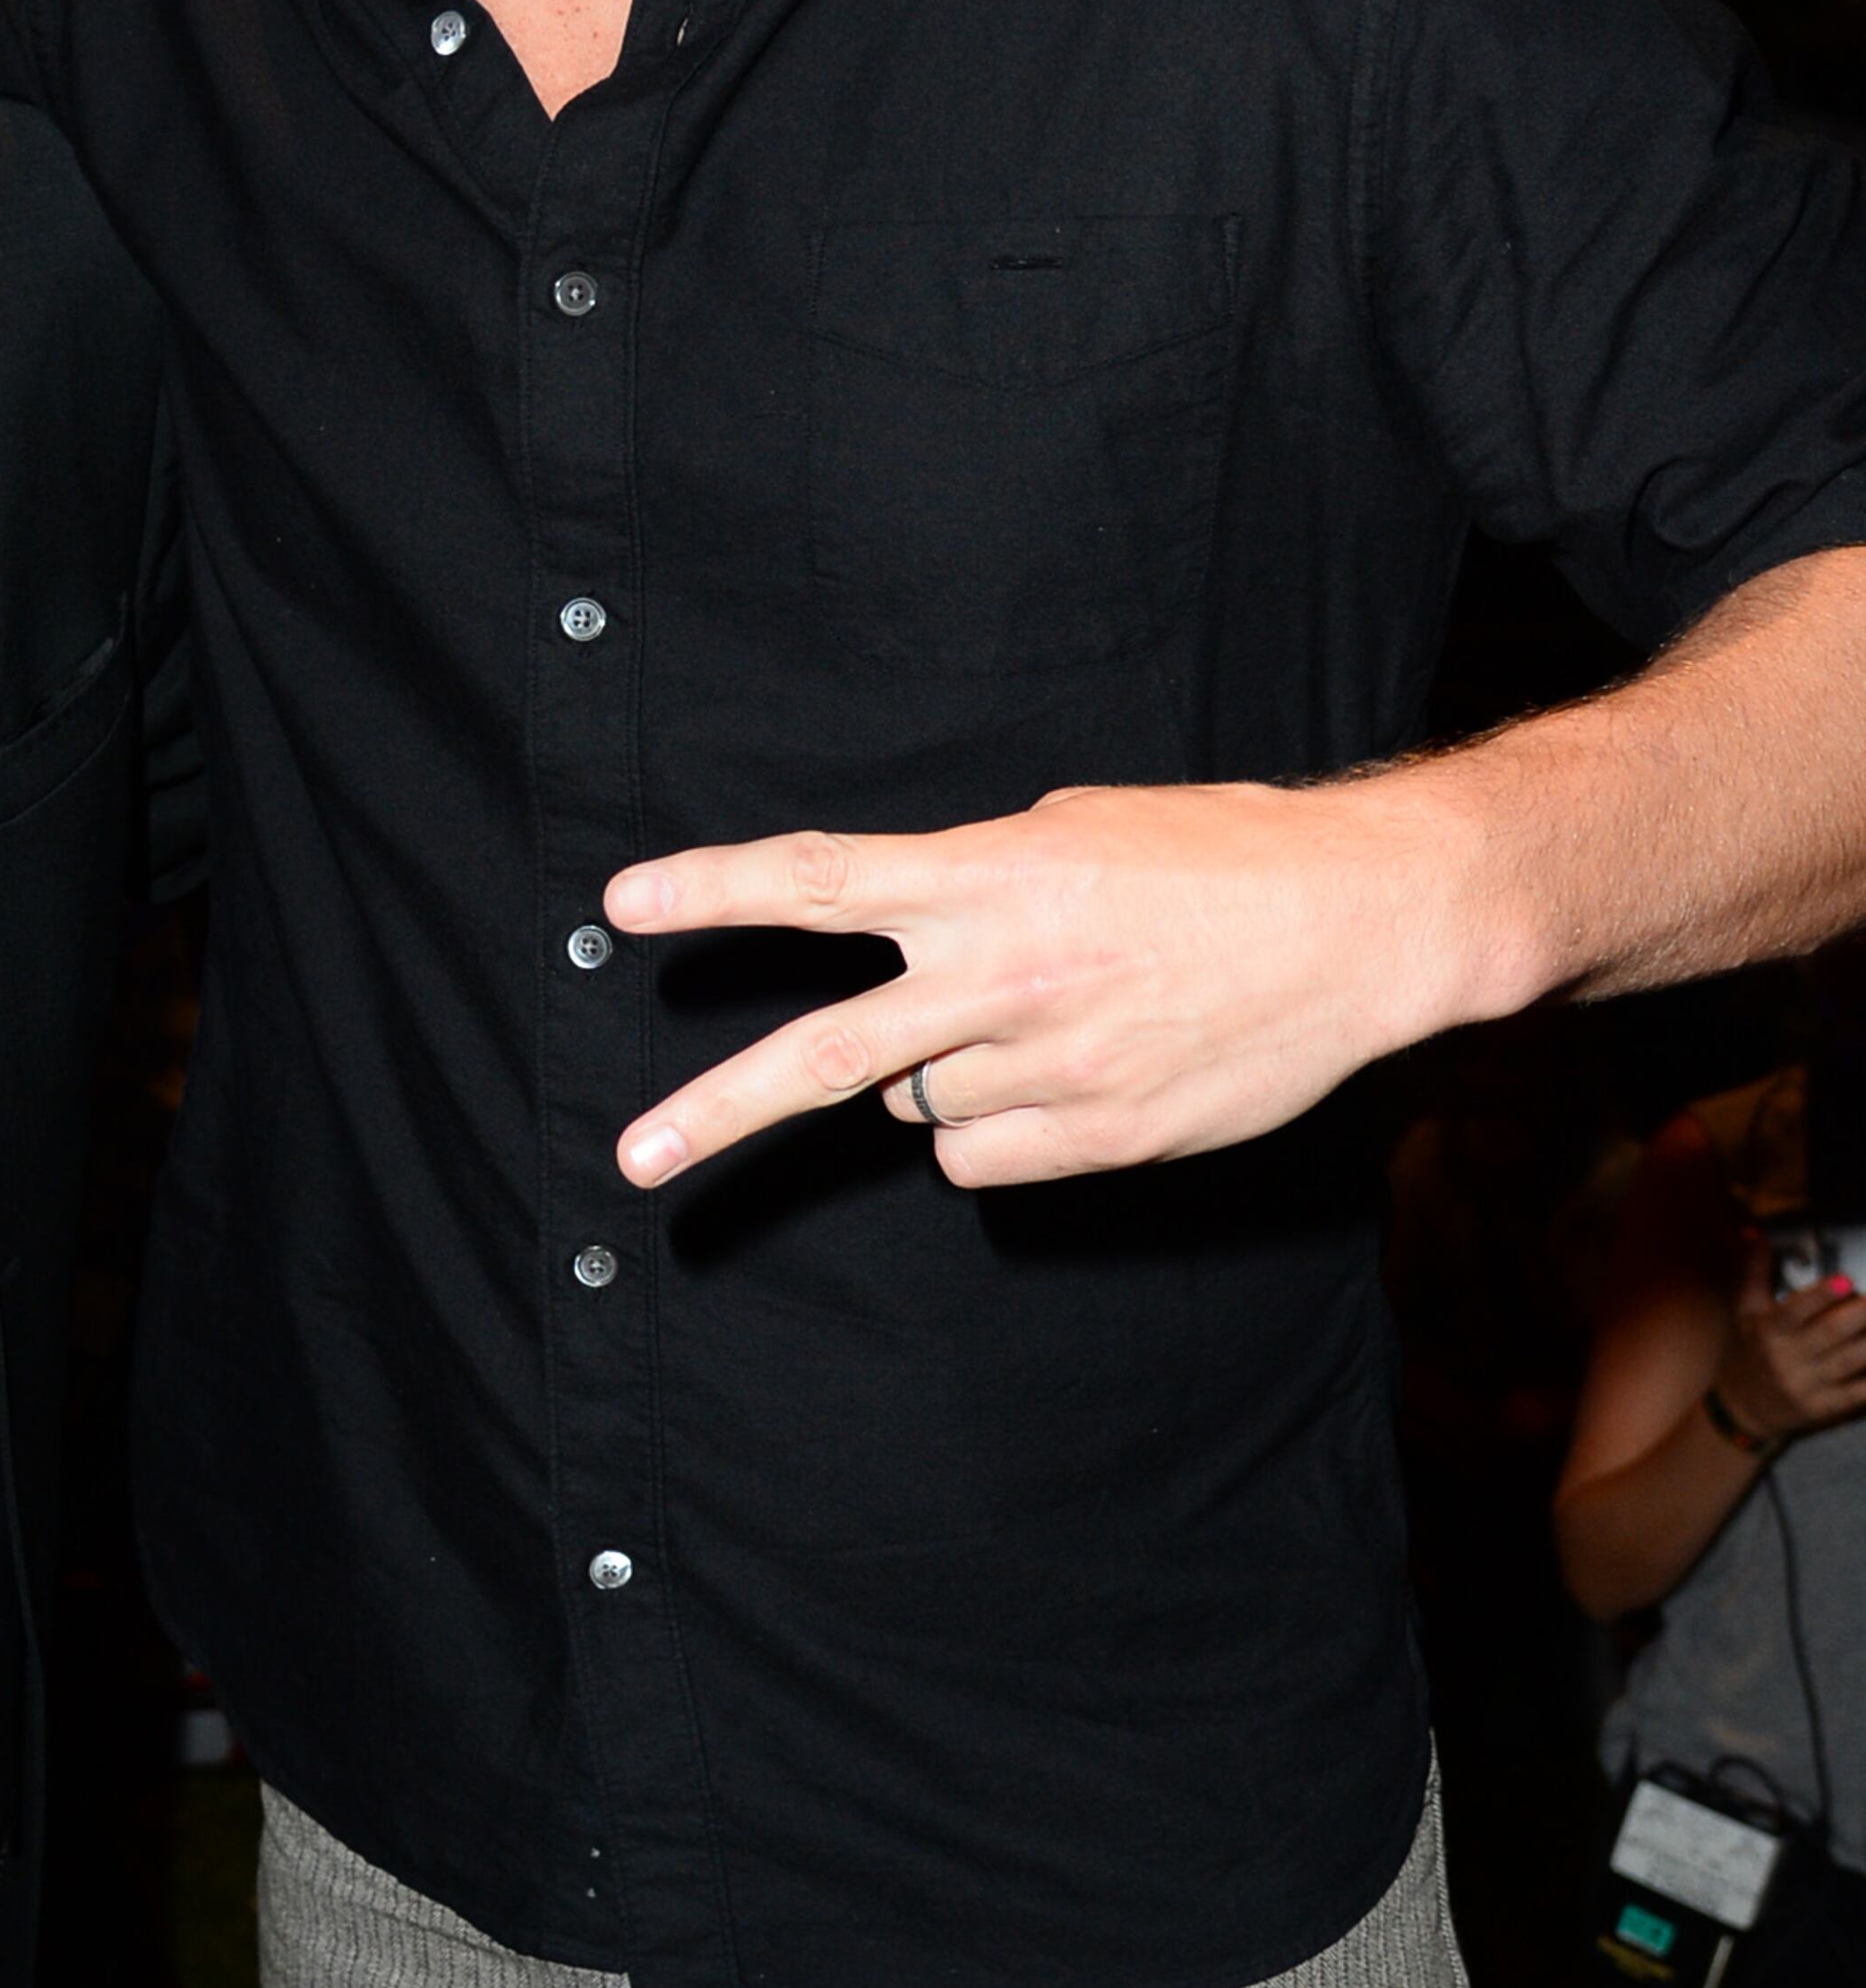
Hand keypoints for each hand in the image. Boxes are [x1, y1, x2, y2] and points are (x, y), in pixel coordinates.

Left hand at [604, 774, 1485, 1195]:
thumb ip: (972, 885)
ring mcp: (1052, 1065)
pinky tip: (1072, 1076)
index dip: (713, 890)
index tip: (622, 907)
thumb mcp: (1078, 828)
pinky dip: (996, 1130)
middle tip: (634, 1159)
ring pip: (917, 1105)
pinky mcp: (1101, 1137)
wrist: (1365, 925)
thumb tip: (902, 963)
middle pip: (824, 1054)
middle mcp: (1004, 975)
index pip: (821, 880)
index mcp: (991, 877)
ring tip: (1042, 1020)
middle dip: (715, 1111)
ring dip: (940, 1075)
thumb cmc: (1219, 857)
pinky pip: (982, 1158)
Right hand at [1715, 1244, 1865, 1446]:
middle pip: (1831, 1333)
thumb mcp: (1745, 1310)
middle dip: (1862, 1315)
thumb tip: (1754, 1233)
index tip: (1846, 1280)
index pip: (1795, 1310)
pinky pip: (1859, 1393)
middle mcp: (1787, 1359)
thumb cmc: (1750, 1349)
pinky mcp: (1826, 1408)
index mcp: (1768, 1330)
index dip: (1821, 1295)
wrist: (1743, 1409)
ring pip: (1851, 1362)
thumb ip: (1754, 1271)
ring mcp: (1809, 1386)